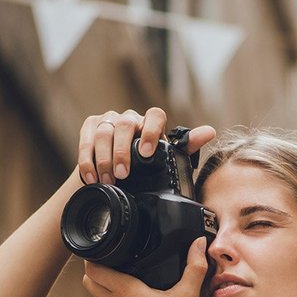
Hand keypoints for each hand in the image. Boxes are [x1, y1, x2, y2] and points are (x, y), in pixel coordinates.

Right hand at [78, 107, 215, 185]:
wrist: (112, 176)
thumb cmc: (143, 169)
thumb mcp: (165, 162)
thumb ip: (185, 148)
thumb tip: (210, 131)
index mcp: (150, 125)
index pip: (155, 115)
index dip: (151, 131)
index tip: (146, 154)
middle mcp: (130, 119)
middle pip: (125, 125)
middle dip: (122, 152)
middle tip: (122, 175)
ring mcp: (108, 120)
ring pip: (104, 133)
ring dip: (104, 159)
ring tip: (107, 181)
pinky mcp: (90, 126)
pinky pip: (86, 140)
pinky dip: (88, 160)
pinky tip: (92, 177)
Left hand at [82, 235, 208, 296]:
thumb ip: (194, 268)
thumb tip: (199, 244)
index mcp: (125, 291)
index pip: (93, 268)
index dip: (95, 258)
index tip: (106, 254)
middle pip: (89, 282)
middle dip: (96, 273)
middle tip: (113, 268)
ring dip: (105, 293)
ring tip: (124, 290)